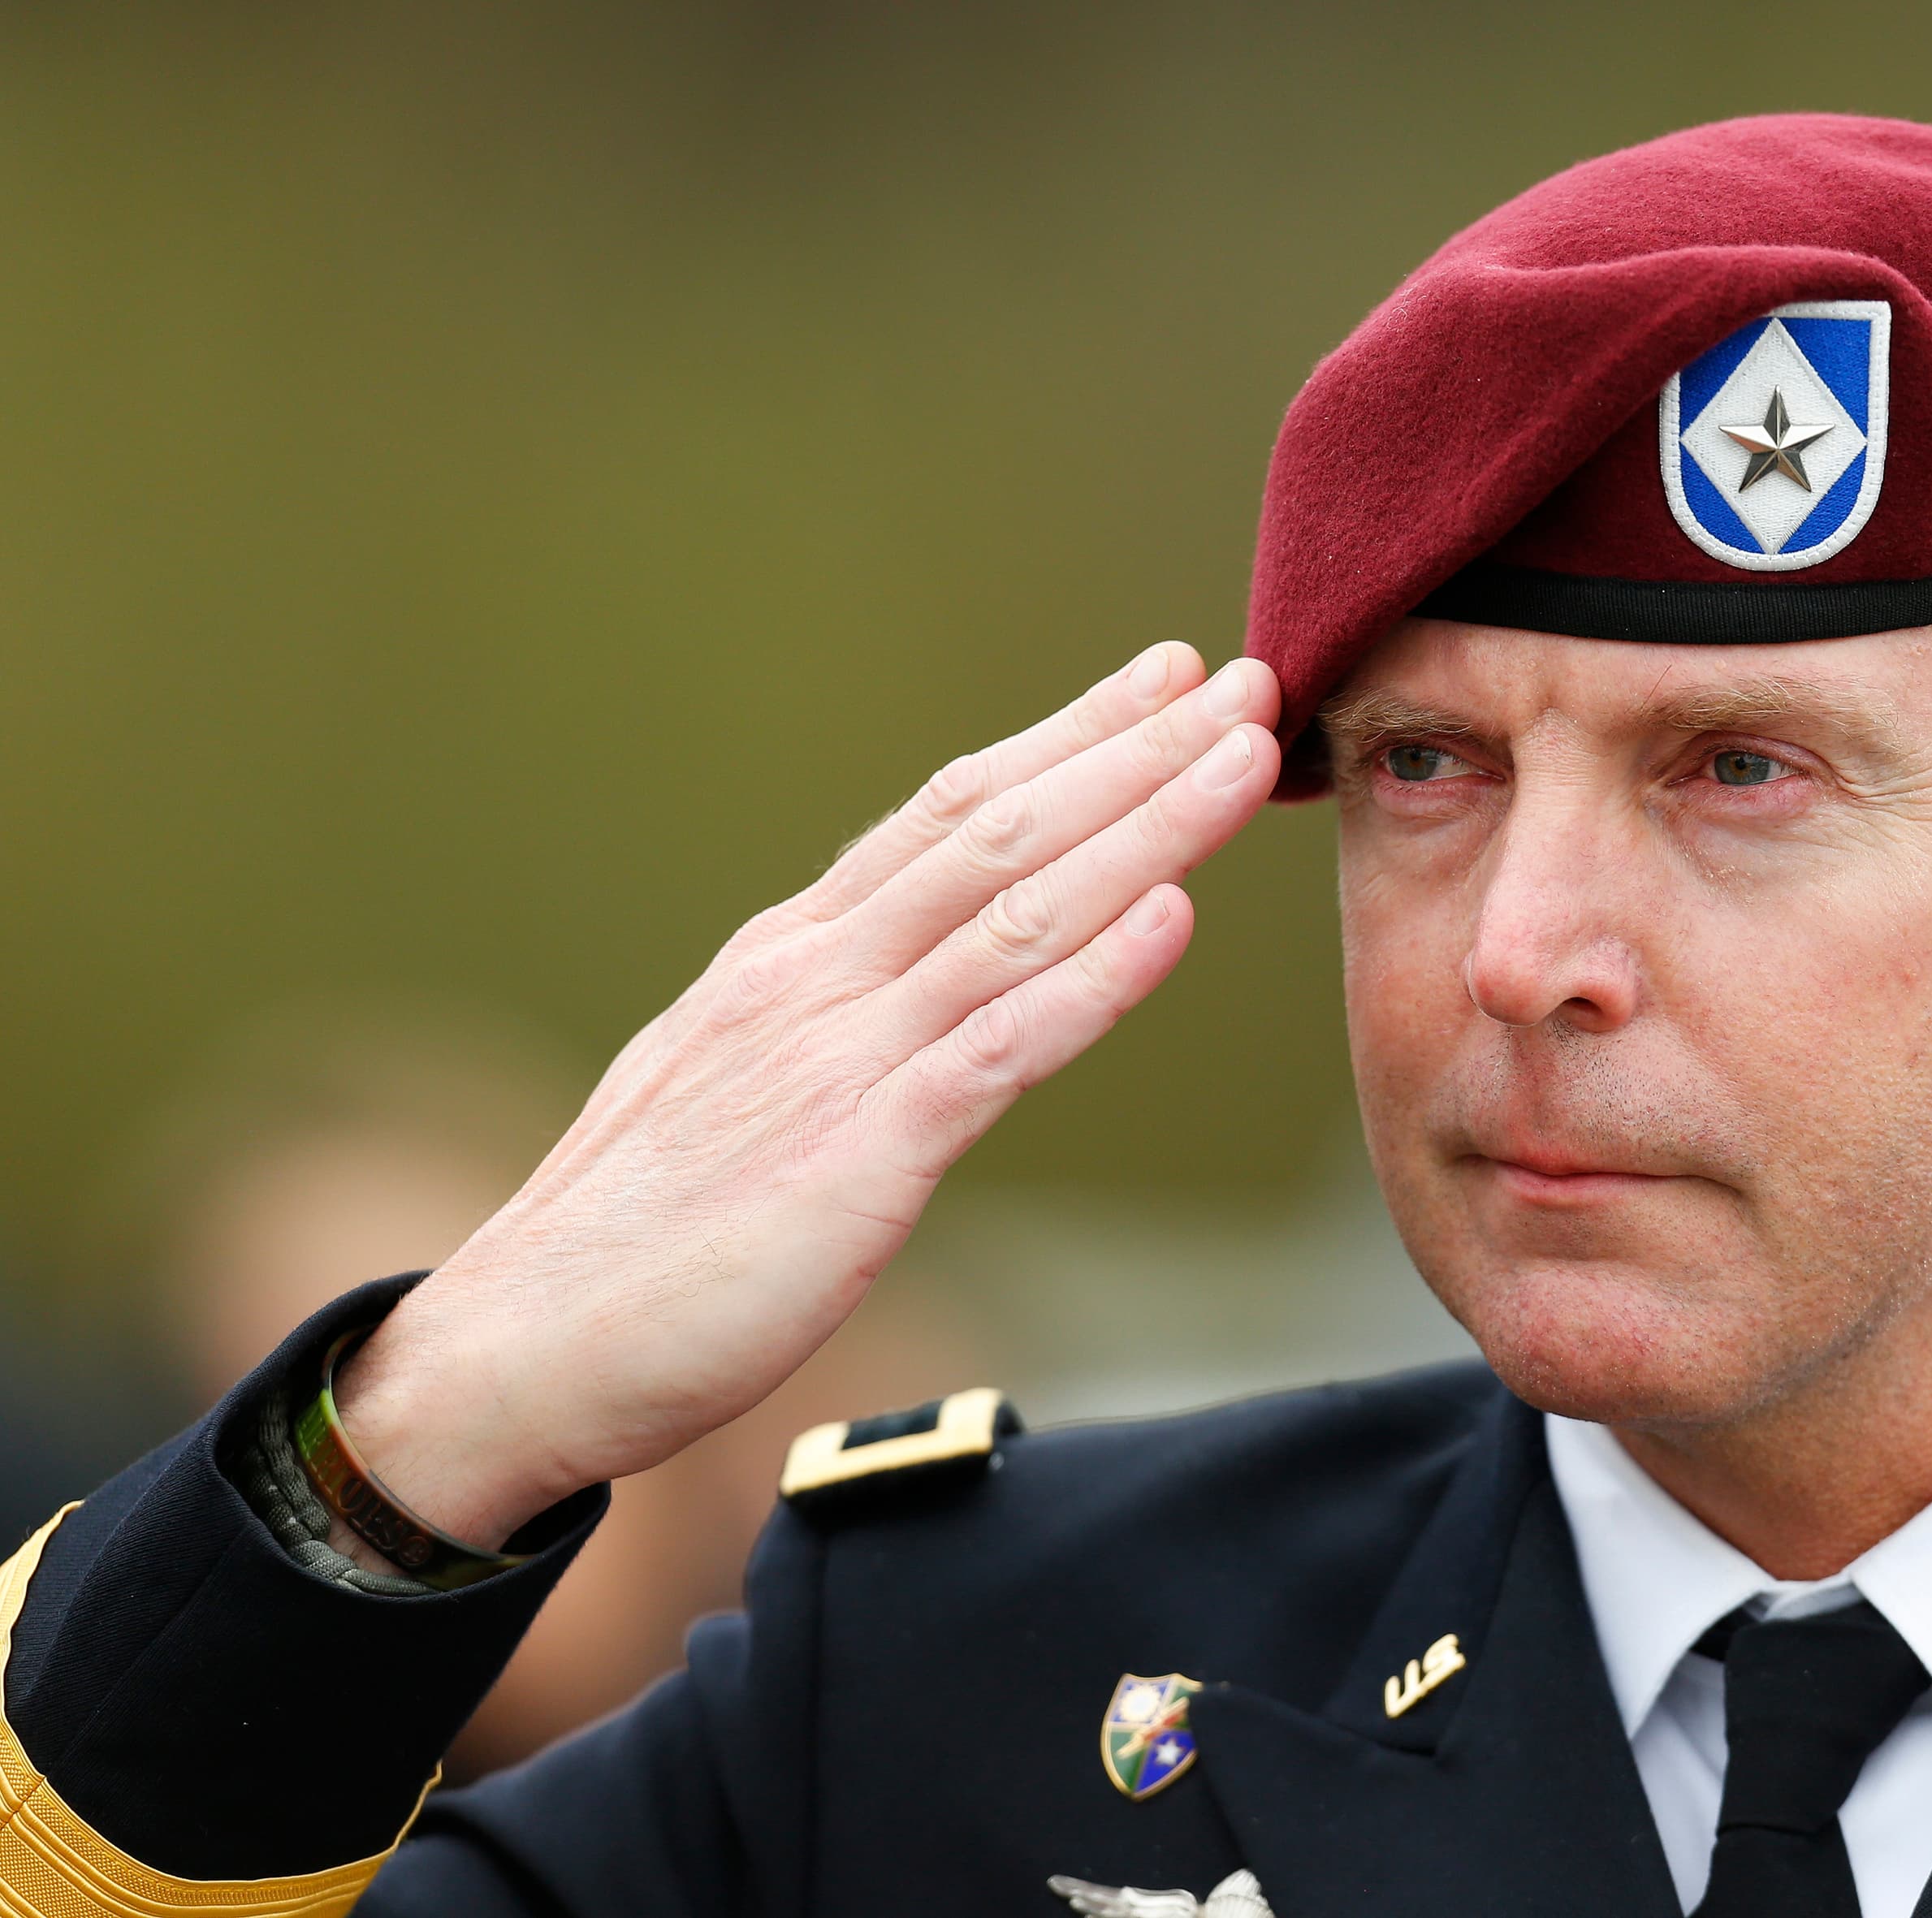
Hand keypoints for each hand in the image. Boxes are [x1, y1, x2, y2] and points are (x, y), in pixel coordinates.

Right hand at [332, 644, 1281, 1549]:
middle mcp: (818, 977)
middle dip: (1133, 750)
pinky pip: (999, 1047)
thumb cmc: (633, 1235)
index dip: (1064, 740)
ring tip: (1244, 758)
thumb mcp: (736, 1084)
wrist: (521, 1348)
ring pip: (1022, 912)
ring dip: (1147, 827)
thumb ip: (830, 1021)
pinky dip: (1095, 977)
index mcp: (790, 956)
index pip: (948, 814)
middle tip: (1243, 679)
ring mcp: (839, 1055)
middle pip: (1002, 831)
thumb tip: (912, 986)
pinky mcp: (859, 1154)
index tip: (1159, 684)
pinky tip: (1176, 917)